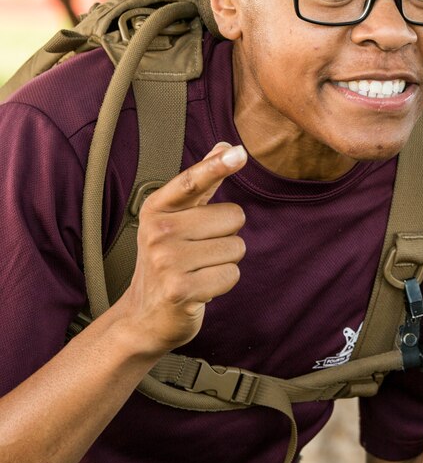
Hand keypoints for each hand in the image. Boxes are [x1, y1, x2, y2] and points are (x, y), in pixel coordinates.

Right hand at [113, 142, 247, 354]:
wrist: (143, 317)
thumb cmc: (168, 261)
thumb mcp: (177, 219)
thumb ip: (202, 183)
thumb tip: (225, 146)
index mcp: (157, 209)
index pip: (191, 182)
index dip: (216, 166)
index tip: (238, 153)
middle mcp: (158, 231)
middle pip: (234, 217)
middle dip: (226, 238)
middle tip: (198, 254)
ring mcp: (167, 261)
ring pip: (236, 248)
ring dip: (225, 263)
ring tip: (197, 271)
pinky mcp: (181, 289)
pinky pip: (231, 275)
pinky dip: (222, 284)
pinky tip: (200, 289)